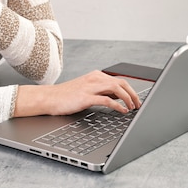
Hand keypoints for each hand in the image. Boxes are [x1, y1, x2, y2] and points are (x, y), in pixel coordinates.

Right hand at [14, 71, 141, 117]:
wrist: (49, 98)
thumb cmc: (66, 96)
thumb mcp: (87, 90)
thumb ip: (102, 91)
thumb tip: (120, 97)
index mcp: (96, 76)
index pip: (120, 80)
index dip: (131, 90)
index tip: (137, 100)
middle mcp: (94, 78)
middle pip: (122, 82)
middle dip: (133, 94)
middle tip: (139, 105)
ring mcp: (90, 87)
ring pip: (117, 88)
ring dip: (128, 99)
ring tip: (132, 108)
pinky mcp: (86, 97)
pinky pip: (107, 100)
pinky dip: (118, 105)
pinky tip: (122, 111)